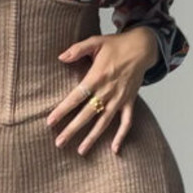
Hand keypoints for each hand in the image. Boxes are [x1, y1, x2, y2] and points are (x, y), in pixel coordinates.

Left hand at [45, 27, 158, 155]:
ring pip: (104, 122)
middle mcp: (107, 91)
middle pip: (87, 114)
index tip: (51, 122)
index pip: (76, 97)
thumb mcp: (95, 42)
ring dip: (92, 137)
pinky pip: (126, 122)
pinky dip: (121, 136)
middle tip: (59, 143)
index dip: (63, 110)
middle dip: (72, 130)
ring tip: (81, 151)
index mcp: (96, 77)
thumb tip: (61, 57)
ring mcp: (119, 98)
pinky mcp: (130, 102)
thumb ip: (77, 49)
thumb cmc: (116, 44)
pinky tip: (114, 149)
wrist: (142, 47)